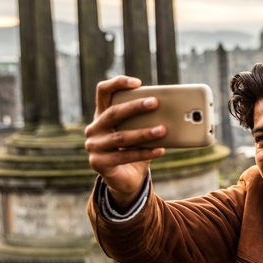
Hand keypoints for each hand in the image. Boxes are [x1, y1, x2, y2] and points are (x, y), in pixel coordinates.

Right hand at [84, 76, 165, 209]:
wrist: (125, 179)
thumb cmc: (133, 149)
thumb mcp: (137, 130)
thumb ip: (144, 119)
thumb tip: (169, 109)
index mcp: (101, 114)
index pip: (103, 91)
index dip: (118, 83)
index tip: (138, 83)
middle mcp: (94, 128)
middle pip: (113, 113)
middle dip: (135, 107)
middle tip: (155, 103)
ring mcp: (94, 146)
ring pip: (120, 137)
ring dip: (143, 133)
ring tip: (163, 130)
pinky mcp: (98, 163)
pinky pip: (124, 156)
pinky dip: (144, 153)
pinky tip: (160, 150)